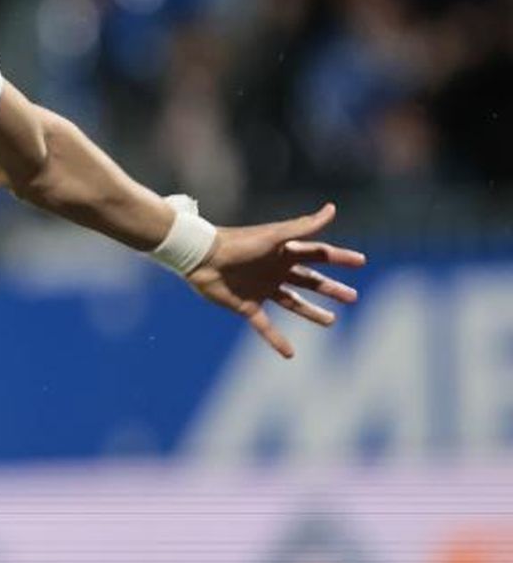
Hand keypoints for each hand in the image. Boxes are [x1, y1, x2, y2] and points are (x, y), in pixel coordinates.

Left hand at [187, 202, 364, 358]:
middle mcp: (275, 271)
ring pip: (292, 303)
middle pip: (309, 281)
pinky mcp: (246, 306)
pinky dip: (277, 339)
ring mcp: (261, 289)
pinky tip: (290, 354)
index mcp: (283, 253)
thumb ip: (304, 226)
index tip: (361, 261)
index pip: (318, 255)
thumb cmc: (239, 243)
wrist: (201, 257)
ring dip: (311, 312)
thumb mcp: (275, 236)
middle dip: (331, 289)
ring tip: (331, 321)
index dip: (339, 258)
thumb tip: (333, 209)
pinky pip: (265, 326)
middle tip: (353, 297)